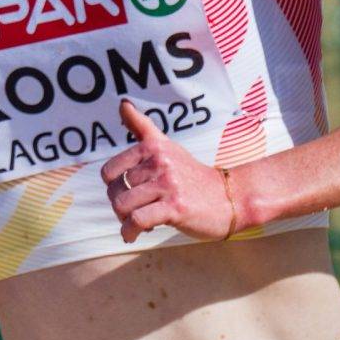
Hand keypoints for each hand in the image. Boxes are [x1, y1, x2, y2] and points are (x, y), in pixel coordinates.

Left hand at [100, 101, 234, 243]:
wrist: (230, 198)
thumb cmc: (192, 176)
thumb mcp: (167, 147)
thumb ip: (143, 127)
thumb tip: (122, 104)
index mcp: (153, 147)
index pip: (109, 170)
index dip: (113, 187)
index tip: (126, 193)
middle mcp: (159, 162)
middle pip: (115, 190)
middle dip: (119, 206)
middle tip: (133, 211)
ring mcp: (168, 184)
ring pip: (123, 205)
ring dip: (123, 220)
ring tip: (135, 223)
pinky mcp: (175, 207)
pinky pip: (137, 220)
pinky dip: (129, 231)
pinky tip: (132, 235)